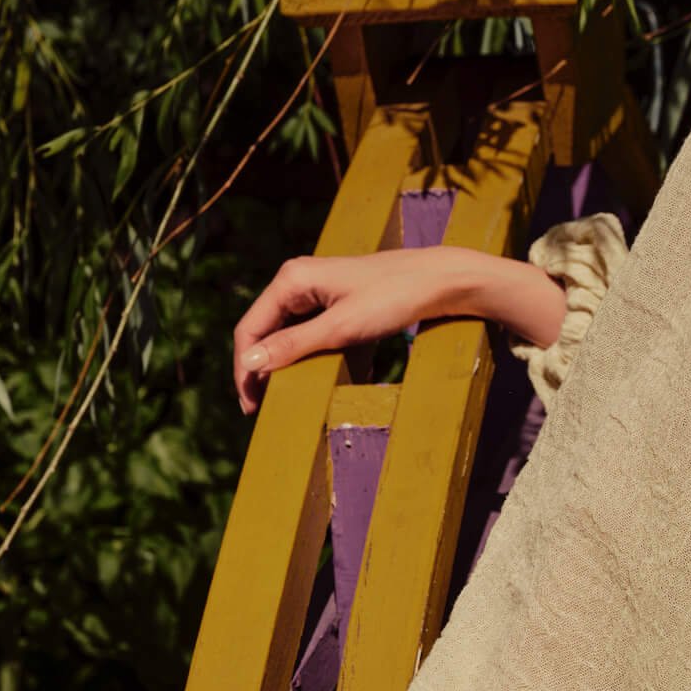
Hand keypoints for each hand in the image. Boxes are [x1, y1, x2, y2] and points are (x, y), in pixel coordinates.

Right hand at [232, 246, 489, 413]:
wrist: (445, 281)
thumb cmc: (395, 296)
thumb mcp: (341, 328)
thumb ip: (294, 346)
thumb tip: (251, 363)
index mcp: (292, 279)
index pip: (250, 329)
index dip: (245, 370)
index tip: (251, 407)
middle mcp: (300, 281)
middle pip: (267, 333)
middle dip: (265, 371)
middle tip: (263, 410)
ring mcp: (321, 292)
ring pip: (293, 336)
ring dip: (292, 367)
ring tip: (290, 400)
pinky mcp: (342, 303)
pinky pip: (318, 334)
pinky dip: (320, 358)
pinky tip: (332, 381)